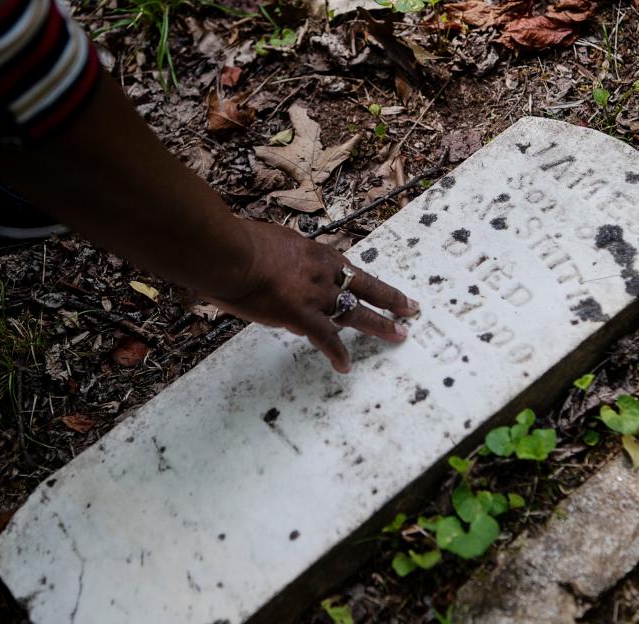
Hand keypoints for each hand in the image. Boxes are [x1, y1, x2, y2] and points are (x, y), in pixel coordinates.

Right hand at [210, 220, 419, 372]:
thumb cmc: (237, 243)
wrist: (228, 251)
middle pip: (365, 286)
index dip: (359, 279)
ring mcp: (316, 294)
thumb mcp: (268, 241)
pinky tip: (344, 366)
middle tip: (410, 308)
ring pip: (355, 311)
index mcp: (313, 253)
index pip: (343, 268)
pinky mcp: (302, 315)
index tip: (372, 285)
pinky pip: (326, 338)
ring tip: (399, 335)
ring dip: (379, 324)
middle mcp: (322, 272)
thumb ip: (278, 256)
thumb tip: (270, 265)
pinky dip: (337, 353)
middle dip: (390, 298)